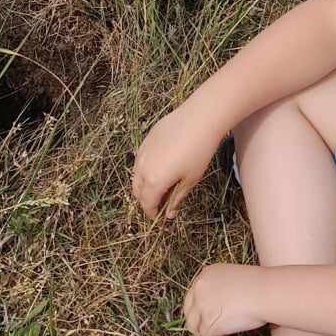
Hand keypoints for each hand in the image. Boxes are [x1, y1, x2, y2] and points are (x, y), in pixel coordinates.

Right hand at [132, 105, 221, 220]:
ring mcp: (142, 152)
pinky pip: (139, 160)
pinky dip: (144, 170)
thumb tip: (169, 213)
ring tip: (160, 187)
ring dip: (144, 185)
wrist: (199, 119)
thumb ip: (177, 198)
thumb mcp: (191, 179)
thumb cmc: (199, 152)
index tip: (161, 217)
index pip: (147, 204)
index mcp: (154, 181)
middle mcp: (143, 168)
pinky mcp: (146, 140)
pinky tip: (159, 168)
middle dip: (146, 200)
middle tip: (160, 203)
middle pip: (137, 191)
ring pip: (136, 175)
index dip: (153, 213)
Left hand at [183, 263, 267, 335]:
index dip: (201, 310)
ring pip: (195, 327)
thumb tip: (220, 307)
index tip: (213, 317)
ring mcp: (203, 306)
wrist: (268, 292)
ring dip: (209, 334)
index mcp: (206, 275)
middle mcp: (200, 288)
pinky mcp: (209, 323)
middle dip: (201, 323)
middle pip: (190, 312)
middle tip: (216, 329)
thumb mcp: (233, 279)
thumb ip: (221, 289)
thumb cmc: (260, 285)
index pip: (193, 296)